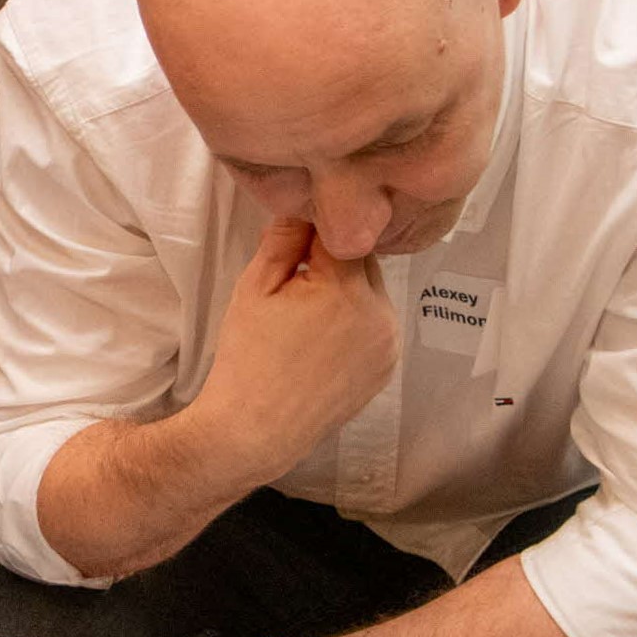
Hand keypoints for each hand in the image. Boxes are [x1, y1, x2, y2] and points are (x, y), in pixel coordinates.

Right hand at [192, 220, 394, 485]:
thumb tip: (303, 206)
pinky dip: (356, 319)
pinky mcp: (388, 365)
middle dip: (333, 261)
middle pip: (363, 260)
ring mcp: (389, 343)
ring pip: (372, 290)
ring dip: (347, 289)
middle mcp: (380, 314)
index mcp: (346, 290)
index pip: (340, 233)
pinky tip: (322, 339)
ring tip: (307, 316)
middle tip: (294, 284)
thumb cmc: (247, 358)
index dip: (311, 233)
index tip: (291, 244)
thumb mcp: (254, 289)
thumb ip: (283, 240)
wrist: (255, 430)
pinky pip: (377, 322)